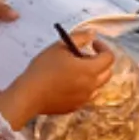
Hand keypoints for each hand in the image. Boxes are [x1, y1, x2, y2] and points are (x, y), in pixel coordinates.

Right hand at [0, 32, 115, 127]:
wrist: (29, 95)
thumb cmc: (43, 69)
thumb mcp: (60, 47)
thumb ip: (79, 38)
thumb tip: (92, 33)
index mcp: (90, 70)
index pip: (109, 58)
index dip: (103, 47)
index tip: (93, 44)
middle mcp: (91, 86)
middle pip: (107, 72)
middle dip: (100, 62)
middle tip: (83, 56)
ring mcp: (84, 99)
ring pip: (97, 85)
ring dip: (92, 75)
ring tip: (74, 69)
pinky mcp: (75, 107)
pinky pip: (86, 95)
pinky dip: (83, 87)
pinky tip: (67, 82)